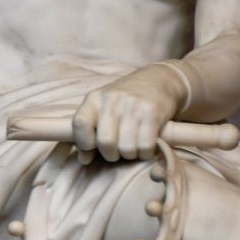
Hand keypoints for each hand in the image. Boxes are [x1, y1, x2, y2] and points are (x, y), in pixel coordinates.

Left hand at [72, 65, 186, 161]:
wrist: (159, 80)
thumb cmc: (125, 101)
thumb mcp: (102, 109)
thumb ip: (89, 132)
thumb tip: (83, 159)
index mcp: (94, 98)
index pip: (80, 123)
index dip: (84, 143)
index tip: (92, 148)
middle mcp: (112, 99)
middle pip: (106, 143)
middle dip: (112, 155)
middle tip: (118, 150)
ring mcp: (133, 105)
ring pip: (127, 149)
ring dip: (130, 154)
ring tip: (133, 145)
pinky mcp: (152, 111)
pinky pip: (145, 146)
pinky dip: (146, 153)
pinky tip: (146, 145)